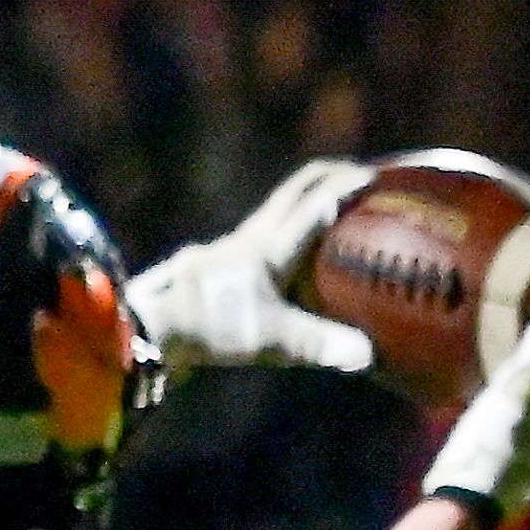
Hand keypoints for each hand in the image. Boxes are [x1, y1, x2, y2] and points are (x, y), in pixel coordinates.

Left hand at [126, 160, 379, 378]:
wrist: (154, 325)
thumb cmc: (214, 327)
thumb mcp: (272, 339)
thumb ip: (320, 344)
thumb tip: (366, 355)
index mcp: (272, 244)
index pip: (317, 204)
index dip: (347, 189)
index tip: (375, 176)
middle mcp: (252, 236)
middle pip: (295, 191)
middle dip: (328, 177)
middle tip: (354, 173)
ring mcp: (232, 248)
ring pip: (275, 210)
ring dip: (302, 199)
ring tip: (325, 206)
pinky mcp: (218, 266)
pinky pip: (260, 236)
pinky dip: (283, 230)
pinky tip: (285, 254)